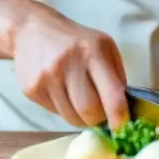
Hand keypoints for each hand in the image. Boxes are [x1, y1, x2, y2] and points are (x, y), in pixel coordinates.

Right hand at [10, 3, 129, 129]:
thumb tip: (125, 111)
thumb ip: (117, 76)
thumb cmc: (76, 41)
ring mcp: (47, 77)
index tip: (123, 127)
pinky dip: (65, 110)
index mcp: (93, 51)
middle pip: (90, 111)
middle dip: (99, 119)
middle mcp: (69, 63)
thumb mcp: (104, 47)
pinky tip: (62, 92)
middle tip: (101, 113)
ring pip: (72, 118)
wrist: (32, 30)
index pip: (112, 95)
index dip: (120, 117)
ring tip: (81, 100)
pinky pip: (56, 113)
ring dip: (82, 117)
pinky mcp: (32, 89)